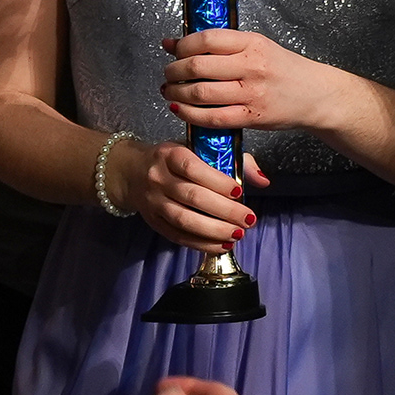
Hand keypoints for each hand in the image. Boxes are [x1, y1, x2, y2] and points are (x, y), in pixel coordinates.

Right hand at [132, 137, 266, 252]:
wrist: (132, 172)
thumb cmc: (173, 160)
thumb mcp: (198, 149)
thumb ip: (233, 161)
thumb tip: (262, 180)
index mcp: (170, 154)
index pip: (193, 167)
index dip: (217, 181)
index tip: (239, 192)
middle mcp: (158, 178)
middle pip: (192, 197)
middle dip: (224, 211)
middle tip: (247, 219)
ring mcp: (153, 202)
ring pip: (184, 220)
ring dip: (214, 230)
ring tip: (237, 234)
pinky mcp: (153, 221)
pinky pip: (178, 236)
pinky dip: (201, 244)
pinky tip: (221, 245)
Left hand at [161, 28, 334, 139]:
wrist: (316, 95)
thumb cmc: (284, 69)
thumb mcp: (258, 46)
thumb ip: (220, 45)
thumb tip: (173, 43)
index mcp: (252, 43)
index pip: (206, 39)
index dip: (181, 46)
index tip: (173, 50)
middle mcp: (251, 66)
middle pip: (197, 67)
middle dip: (173, 71)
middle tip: (169, 74)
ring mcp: (251, 93)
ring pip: (200, 93)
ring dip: (176, 94)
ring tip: (170, 92)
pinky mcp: (252, 117)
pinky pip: (212, 118)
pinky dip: (190, 115)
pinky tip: (182, 110)